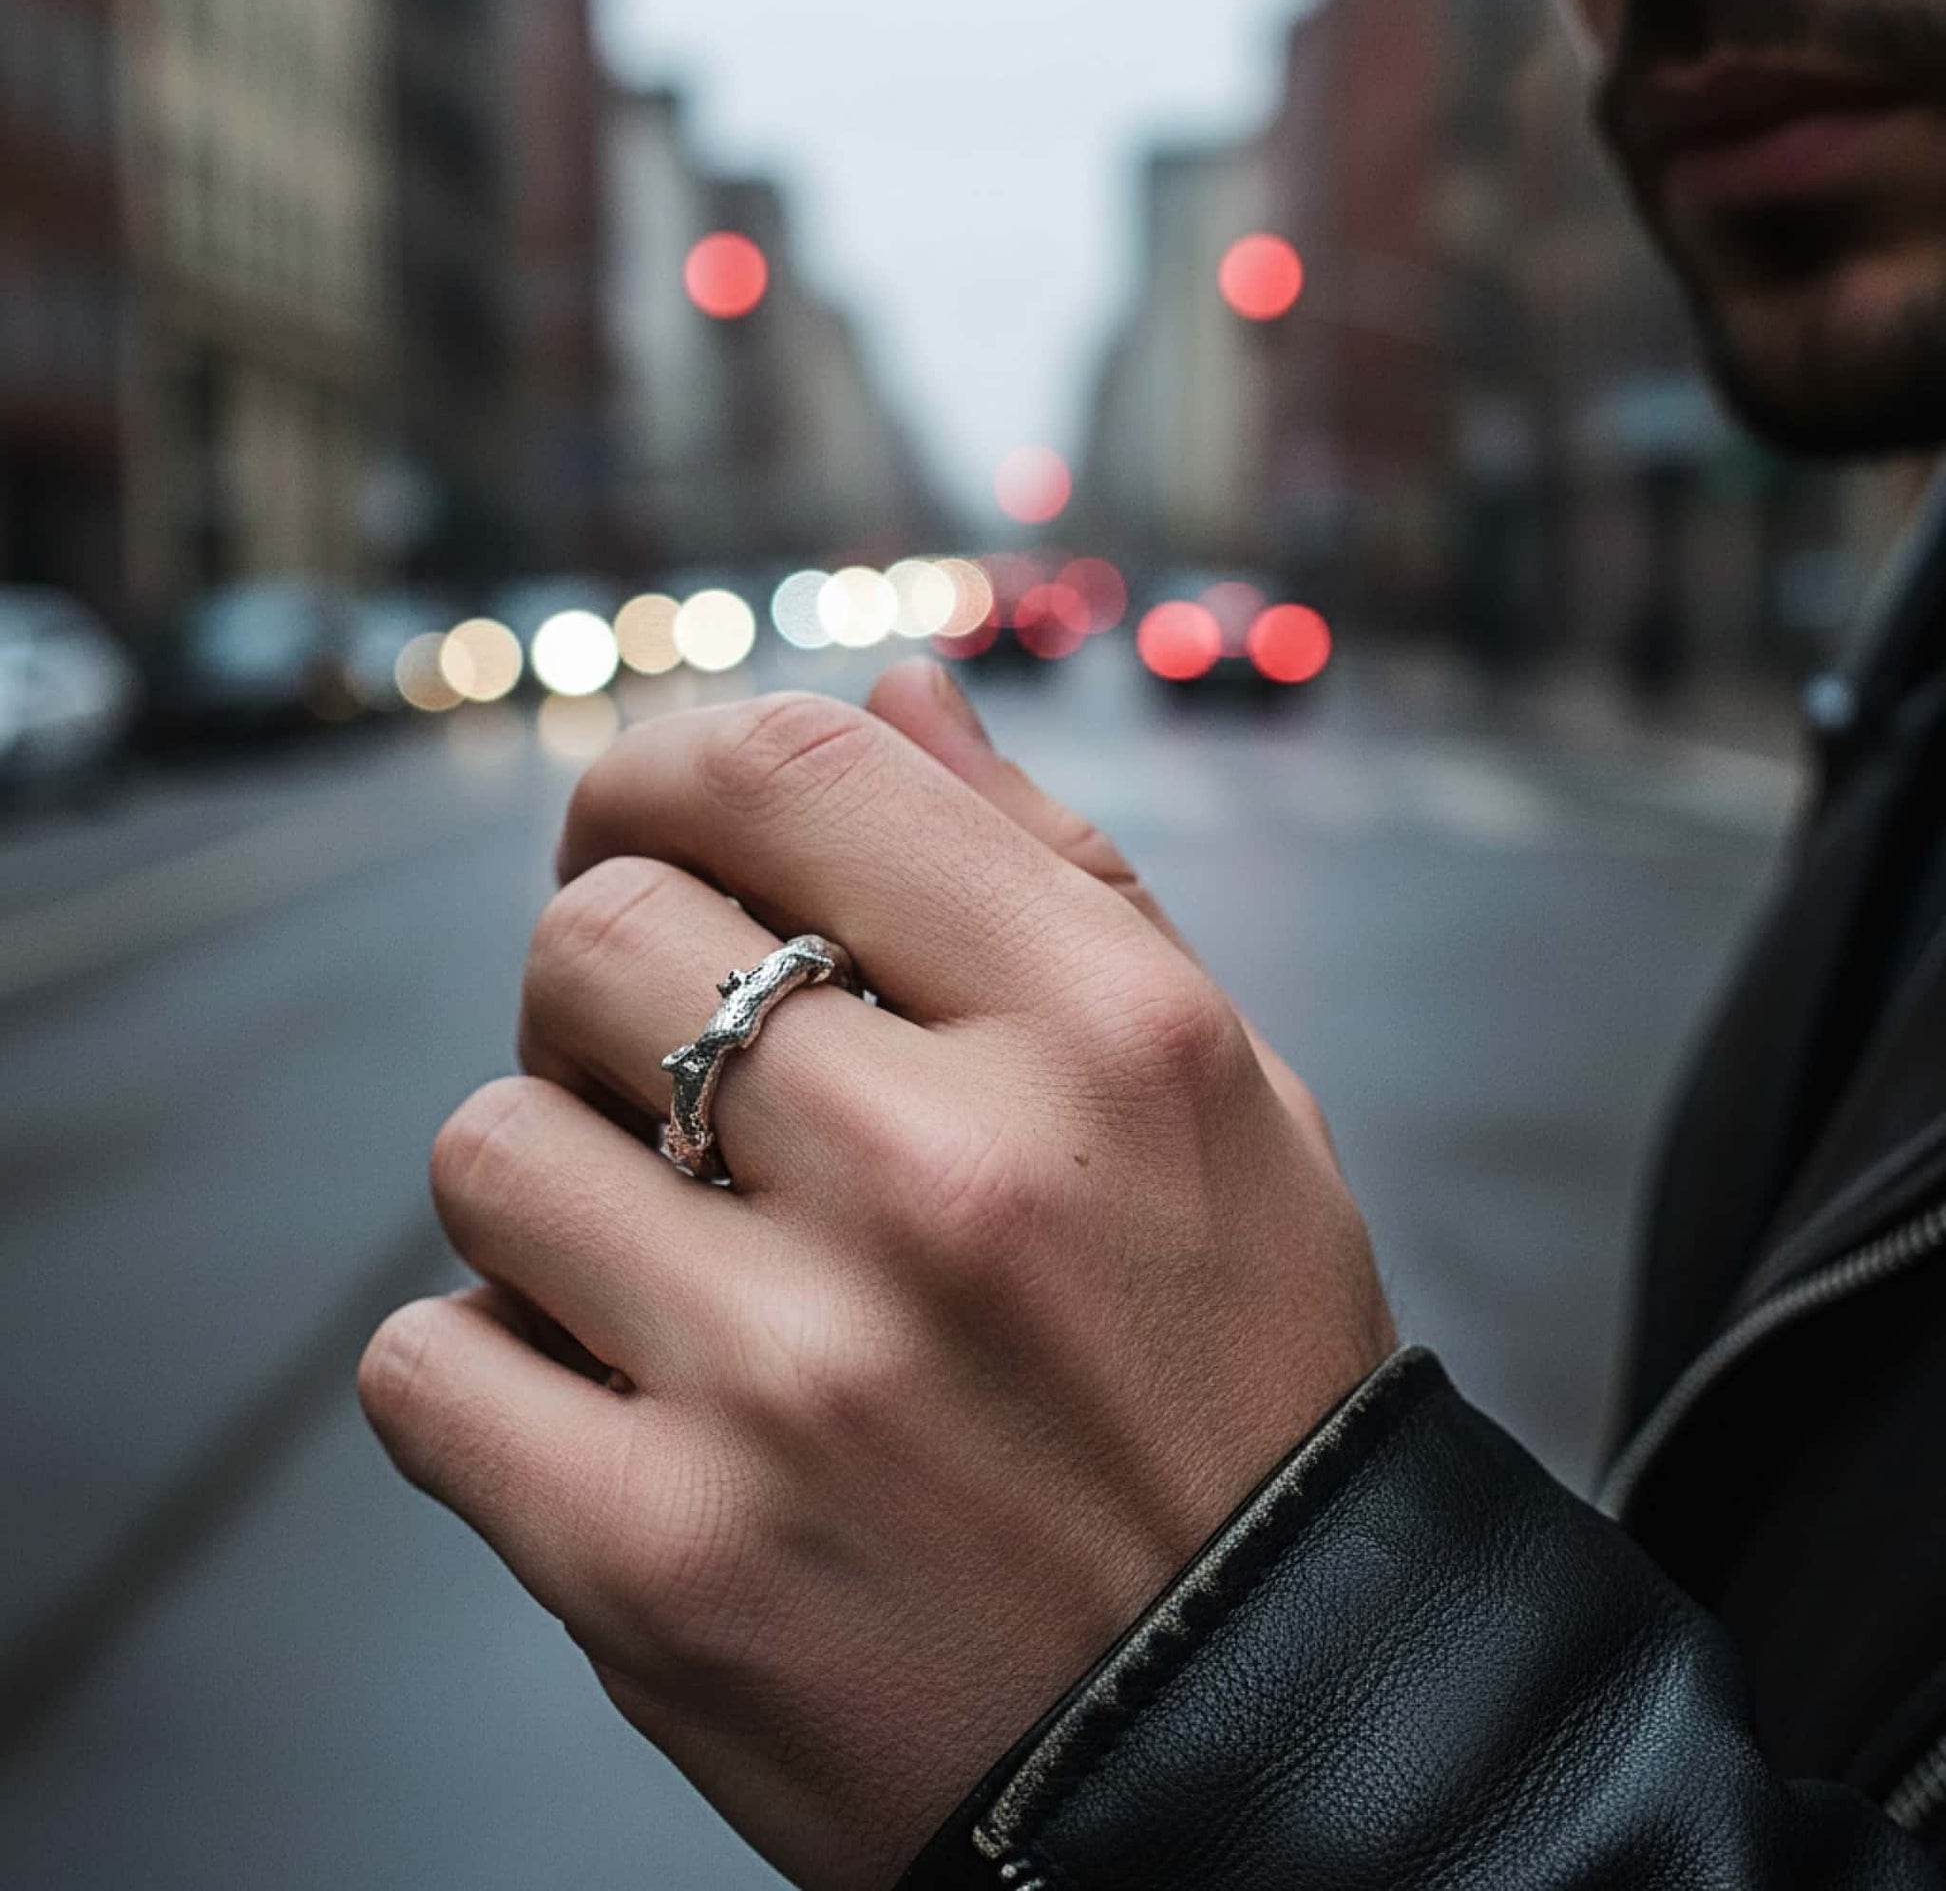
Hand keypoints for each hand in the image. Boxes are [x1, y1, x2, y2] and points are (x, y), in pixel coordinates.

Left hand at [359, 678, 1393, 1888]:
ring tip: (669, 1265)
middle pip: (593, 934)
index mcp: (1104, 1036)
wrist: (1255, 1742)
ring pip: (482, 1145)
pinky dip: (487, 1368)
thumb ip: (1061, 874)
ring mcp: (795, 1378)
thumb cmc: (1234, 1400)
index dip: (672, 767)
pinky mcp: (662, 1562)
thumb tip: (899, 696)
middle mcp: (949, 1180)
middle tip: (671, 1080)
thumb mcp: (1224, 1102)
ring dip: (547, 1187)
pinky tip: (618, 1400)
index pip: (795, 773)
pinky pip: (426, 1363)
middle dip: (599, 988)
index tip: (646, 822)